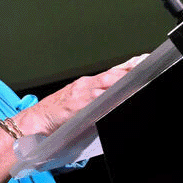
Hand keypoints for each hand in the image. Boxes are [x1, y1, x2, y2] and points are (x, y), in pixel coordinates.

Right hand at [19, 54, 147, 135]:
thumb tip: (117, 100)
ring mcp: (81, 95)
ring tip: (138, 86)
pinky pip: (97, 103)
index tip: (145, 62)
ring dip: (123, 86)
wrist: (36, 121)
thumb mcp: (79, 102)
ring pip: (107, 87)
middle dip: (130, 74)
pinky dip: (110, 101)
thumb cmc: (57, 114)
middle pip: (112, 76)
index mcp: (87, 83)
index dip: (129, 67)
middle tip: (147, 72)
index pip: (113, 72)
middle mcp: (85, 85)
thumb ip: (97, 100)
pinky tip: (119, 101)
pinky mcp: (77, 107)